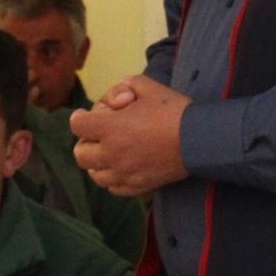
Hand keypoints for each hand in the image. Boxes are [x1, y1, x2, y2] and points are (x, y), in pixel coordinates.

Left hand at [71, 76, 190, 196]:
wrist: (198, 139)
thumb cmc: (173, 110)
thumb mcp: (148, 86)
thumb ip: (125, 86)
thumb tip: (117, 97)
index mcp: (110, 128)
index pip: (77, 126)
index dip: (79, 118)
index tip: (86, 116)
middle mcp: (112, 154)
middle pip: (80, 154)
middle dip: (86, 142)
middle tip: (99, 136)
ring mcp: (124, 173)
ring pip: (95, 175)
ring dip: (97, 162)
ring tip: (111, 152)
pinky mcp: (137, 186)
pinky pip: (113, 188)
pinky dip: (113, 178)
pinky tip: (123, 167)